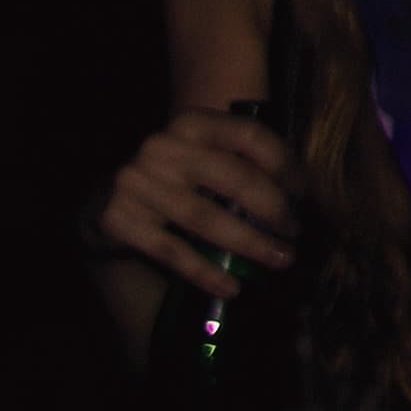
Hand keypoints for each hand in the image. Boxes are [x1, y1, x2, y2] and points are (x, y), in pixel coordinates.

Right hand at [98, 107, 297, 294]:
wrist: (106, 200)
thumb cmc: (176, 178)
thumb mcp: (206, 157)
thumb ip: (243, 164)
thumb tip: (300, 196)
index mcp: (191, 123)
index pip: (250, 136)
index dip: (285, 165)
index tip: (303, 195)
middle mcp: (160, 147)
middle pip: (234, 178)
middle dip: (273, 209)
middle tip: (295, 233)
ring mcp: (134, 182)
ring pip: (205, 218)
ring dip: (250, 243)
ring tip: (280, 259)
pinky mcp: (117, 219)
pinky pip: (171, 251)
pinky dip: (204, 272)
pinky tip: (231, 287)